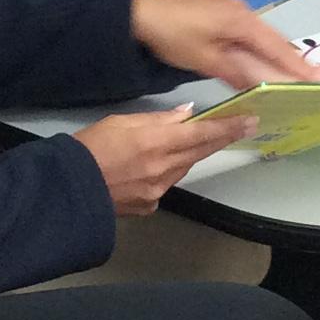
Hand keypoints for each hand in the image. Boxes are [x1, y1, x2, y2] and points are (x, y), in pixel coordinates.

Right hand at [71, 105, 259, 214]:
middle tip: (242, 126)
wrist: (69, 189)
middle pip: (201, 151)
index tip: (249, 121)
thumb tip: (186, 114)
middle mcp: (164, 168)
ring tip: (191, 142)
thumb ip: (158, 119)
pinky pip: (167, 184)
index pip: (202, 133)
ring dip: (191, 154)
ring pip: (185, 167)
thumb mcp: (121, 122)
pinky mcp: (150, 205)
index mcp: (156, 143)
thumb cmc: (90, 148)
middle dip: (222, 138)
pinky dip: (166, 172)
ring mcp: (159, 190)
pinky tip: (153, 167)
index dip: (228, 127)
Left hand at [129, 0, 319, 89]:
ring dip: (277, 53)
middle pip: (273, 39)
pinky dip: (260, 46)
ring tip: (296, 71)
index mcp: (241, 21)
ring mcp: (230, 8)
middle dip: (293, 58)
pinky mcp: (219, 12)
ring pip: (262, 35)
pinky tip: (264, 57)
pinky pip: (248, 31)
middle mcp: (242, 11)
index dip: (298, 65)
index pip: (276, 47)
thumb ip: (237, 72)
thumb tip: (263, 88)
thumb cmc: (173, 37)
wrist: (140, 14)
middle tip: (317, 76)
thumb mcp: (206, 60)